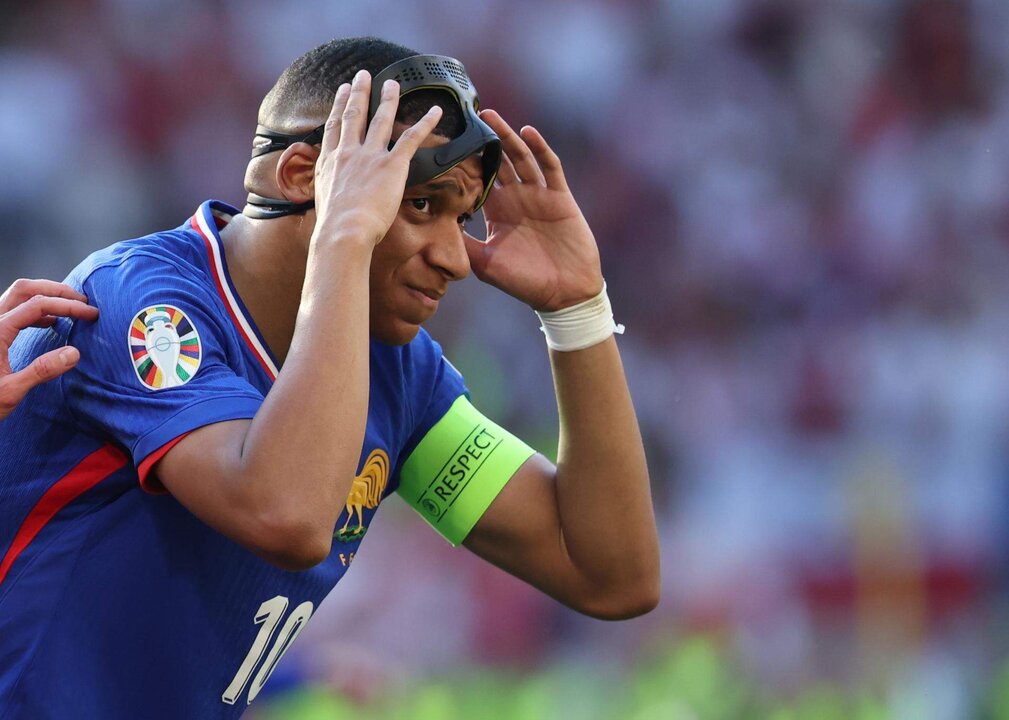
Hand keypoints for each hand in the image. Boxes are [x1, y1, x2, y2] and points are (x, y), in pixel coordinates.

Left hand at [0, 279, 99, 419]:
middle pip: (26, 289)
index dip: (68, 305)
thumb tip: (74, 353)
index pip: (37, 305)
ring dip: (46, 296)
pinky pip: (14, 310)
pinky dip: (36, 309)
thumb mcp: (10, 392)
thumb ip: (41, 371)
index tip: (90, 313)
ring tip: (71, 307)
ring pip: (18, 296)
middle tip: (82, 301)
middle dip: (57, 291)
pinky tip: (50, 322)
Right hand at [312, 70, 443, 246]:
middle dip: (359, 92)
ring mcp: (371, 156)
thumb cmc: (334, 226)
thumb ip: (328, 188)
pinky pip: (411, 139)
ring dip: (388, 99)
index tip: (343, 91)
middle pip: (354, 115)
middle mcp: (349, 153)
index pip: (334, 127)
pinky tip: (435, 111)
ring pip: (381, 119)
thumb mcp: (322, 201)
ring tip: (393, 83)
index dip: (339, 106)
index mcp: (330, 162)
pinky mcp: (392, 165)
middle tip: (363, 75)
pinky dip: (425, 123)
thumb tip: (332, 192)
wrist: (343, 231)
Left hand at [464, 109, 603, 311]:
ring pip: (521, 157)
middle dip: (484, 140)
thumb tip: (436, 227)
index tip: (446, 143)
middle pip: (499, 162)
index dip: (466, 162)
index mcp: (498, 212)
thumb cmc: (524, 282)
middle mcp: (517, 199)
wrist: (564, 293)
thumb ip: (465, 243)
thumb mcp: (486, 263)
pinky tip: (527, 132)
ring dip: (507, 136)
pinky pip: (550, 167)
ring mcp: (540, 195)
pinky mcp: (560, 197)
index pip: (479, 180)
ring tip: (490, 115)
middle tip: (465, 116)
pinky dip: (540, 148)